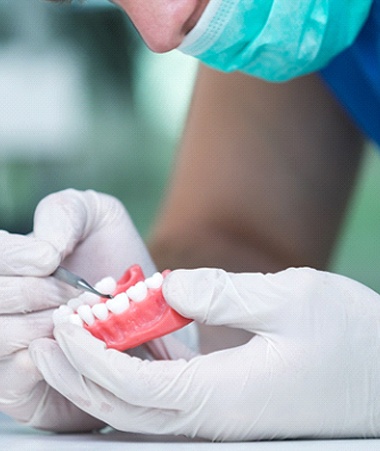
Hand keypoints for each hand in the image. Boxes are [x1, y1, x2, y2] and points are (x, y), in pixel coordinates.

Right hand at [0, 189, 155, 430]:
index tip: (49, 259)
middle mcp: (2, 304)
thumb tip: (43, 246)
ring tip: (88, 318)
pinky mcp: (18, 387)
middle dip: (40, 292)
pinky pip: (11, 379)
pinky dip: (49, 359)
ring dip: (51, 325)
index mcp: (9, 263)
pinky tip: (79, 344)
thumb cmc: (116, 259)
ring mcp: (5, 346)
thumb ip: (64, 214)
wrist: (144, 307)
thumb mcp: (96, 217)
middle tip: (82, 294)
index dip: (12, 256)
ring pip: (2, 334)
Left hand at [30, 267, 379, 439]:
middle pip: (125, 409)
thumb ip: (224, 293)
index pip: (132, 387)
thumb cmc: (350, 338)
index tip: (65, 325)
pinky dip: (133, 376)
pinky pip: (165, 400)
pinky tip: (127, 350)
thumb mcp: (291, 298)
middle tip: (50, 338)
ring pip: (141, 409)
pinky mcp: (229, 407)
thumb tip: (171, 288)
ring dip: (101, 376)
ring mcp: (221, 417)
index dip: (90, 357)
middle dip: (79, 375)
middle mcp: (214, 418)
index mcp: (224, 396)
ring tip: (75, 342)